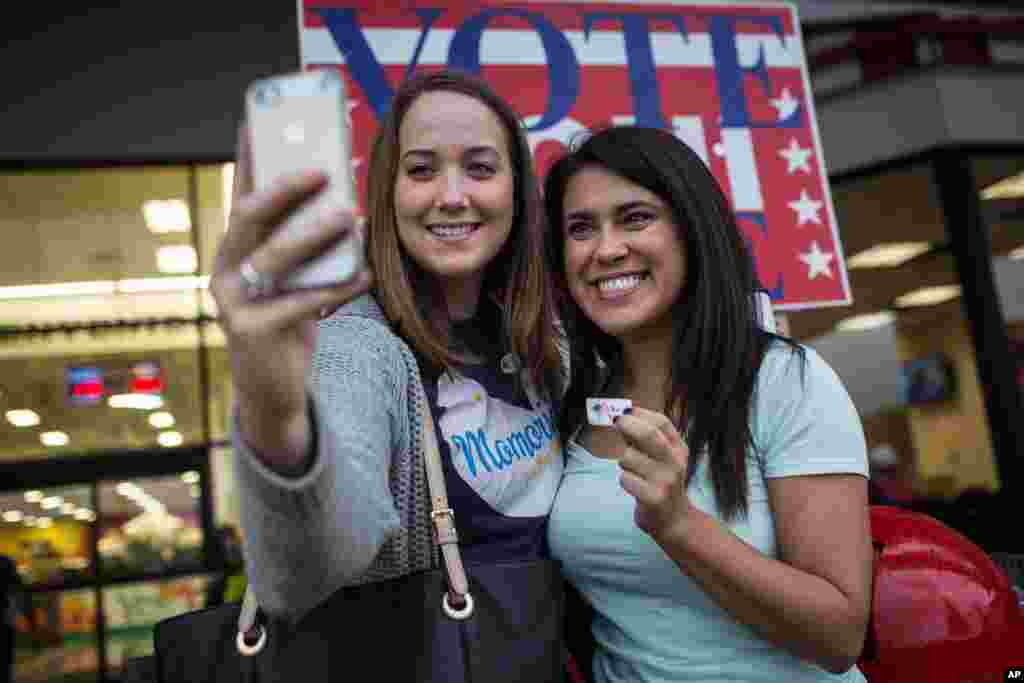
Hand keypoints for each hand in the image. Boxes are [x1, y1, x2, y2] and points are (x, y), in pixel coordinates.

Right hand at [210, 125, 372, 462]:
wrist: (273, 390)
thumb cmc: (288, 324)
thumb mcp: (293, 282)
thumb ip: (303, 248)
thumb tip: (344, 203)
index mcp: (232, 252)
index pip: (239, 195)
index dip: (248, 157)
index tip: (258, 119)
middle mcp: (224, 271)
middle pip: (249, 217)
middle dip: (285, 189)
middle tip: (323, 170)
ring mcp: (233, 302)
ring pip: (275, 257)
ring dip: (315, 234)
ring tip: (349, 216)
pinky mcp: (253, 331)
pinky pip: (302, 302)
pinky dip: (338, 287)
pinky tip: (365, 275)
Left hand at [614, 407, 693, 538]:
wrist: (675, 521)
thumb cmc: (662, 483)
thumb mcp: (663, 459)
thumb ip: (647, 440)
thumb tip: (621, 418)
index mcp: (679, 449)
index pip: (661, 422)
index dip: (640, 413)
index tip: (625, 412)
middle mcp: (675, 462)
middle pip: (649, 434)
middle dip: (627, 425)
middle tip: (616, 422)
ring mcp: (665, 480)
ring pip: (628, 457)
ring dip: (623, 461)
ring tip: (633, 470)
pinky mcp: (653, 497)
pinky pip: (625, 478)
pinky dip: (624, 480)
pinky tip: (634, 486)